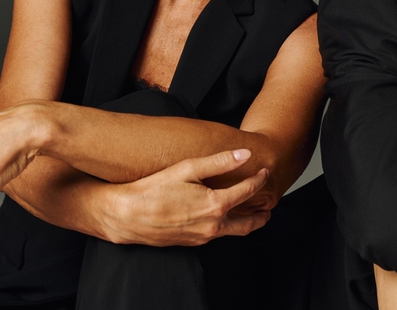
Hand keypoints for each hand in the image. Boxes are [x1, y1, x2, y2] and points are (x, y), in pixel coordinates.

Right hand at [97, 149, 270, 245]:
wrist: (127, 215)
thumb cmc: (154, 189)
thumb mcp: (188, 168)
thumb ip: (219, 161)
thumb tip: (244, 154)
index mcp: (216, 205)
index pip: (248, 192)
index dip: (259, 180)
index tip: (264, 172)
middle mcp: (213, 226)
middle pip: (248, 225)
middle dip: (261, 216)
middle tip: (269, 208)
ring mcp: (202, 237)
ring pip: (232, 232)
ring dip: (245, 223)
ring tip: (250, 213)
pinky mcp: (191, 242)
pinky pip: (215, 236)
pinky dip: (226, 227)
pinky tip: (220, 217)